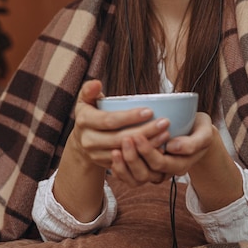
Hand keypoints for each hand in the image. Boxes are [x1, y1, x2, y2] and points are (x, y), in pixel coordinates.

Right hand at [53, 79, 170, 220]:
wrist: (82, 141)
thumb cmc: (90, 114)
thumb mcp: (85, 100)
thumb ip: (89, 90)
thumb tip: (96, 82)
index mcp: (85, 121)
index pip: (109, 120)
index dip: (130, 117)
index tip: (150, 111)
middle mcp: (89, 140)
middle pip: (120, 138)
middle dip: (144, 131)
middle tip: (164, 123)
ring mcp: (97, 155)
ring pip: (126, 152)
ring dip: (147, 145)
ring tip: (165, 134)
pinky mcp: (106, 165)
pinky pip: (128, 163)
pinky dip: (144, 156)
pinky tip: (159, 148)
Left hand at [109, 112, 213, 185]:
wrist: (197, 135)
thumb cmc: (200, 131)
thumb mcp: (205, 134)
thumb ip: (193, 143)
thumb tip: (172, 147)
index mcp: (180, 164)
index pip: (160, 164)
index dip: (147, 152)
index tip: (137, 135)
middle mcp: (165, 172)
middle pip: (145, 174)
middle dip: (132, 158)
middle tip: (124, 139)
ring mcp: (154, 172)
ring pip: (135, 180)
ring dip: (123, 167)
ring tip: (114, 150)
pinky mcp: (144, 168)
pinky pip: (129, 178)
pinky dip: (119, 170)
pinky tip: (113, 155)